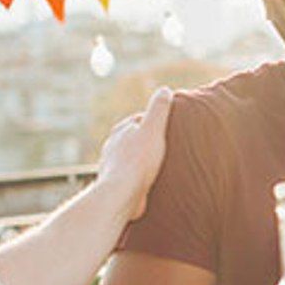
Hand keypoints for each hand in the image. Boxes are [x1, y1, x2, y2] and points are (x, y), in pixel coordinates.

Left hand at [96, 87, 171, 220]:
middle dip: (149, 143)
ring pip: (133, 159)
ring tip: (163, 166)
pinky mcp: (117, 185)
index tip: (169, 127)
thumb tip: (164, 89)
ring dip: (145, 162)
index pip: (140, 121)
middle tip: (169, 147)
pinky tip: (152, 183)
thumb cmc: (138, 161)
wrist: (121, 195)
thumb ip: (159, 109)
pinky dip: (141, 178)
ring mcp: (114, 166)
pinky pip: (132, 177)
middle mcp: (114, 146)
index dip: (155, 123)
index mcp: (121, 131)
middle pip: (136, 140)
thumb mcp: (153, 129)